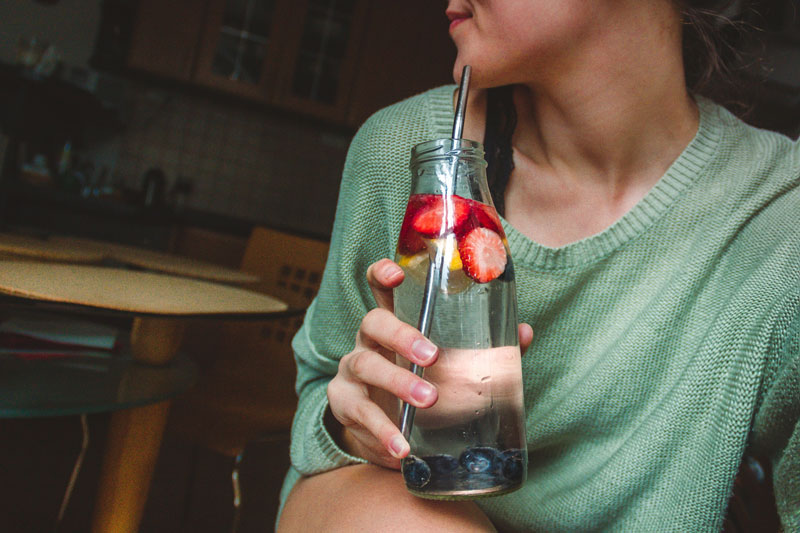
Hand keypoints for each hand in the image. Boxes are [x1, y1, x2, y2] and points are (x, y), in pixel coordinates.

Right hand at [326, 258, 532, 469]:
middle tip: (432, 357)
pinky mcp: (344, 403)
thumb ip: (485, 350)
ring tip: (428, 401)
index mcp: (395, 323)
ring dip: (397, 382)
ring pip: (366, 364)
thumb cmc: (425, 387)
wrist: (388, 434)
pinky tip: (402, 447)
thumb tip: (524, 333)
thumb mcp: (450, 367)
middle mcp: (369, 340)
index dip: (384, 274)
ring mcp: (352, 370)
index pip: (382, 288)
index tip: (398, 274)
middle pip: (374, 322)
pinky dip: (383, 431)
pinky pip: (360, 412)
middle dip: (402, 336)